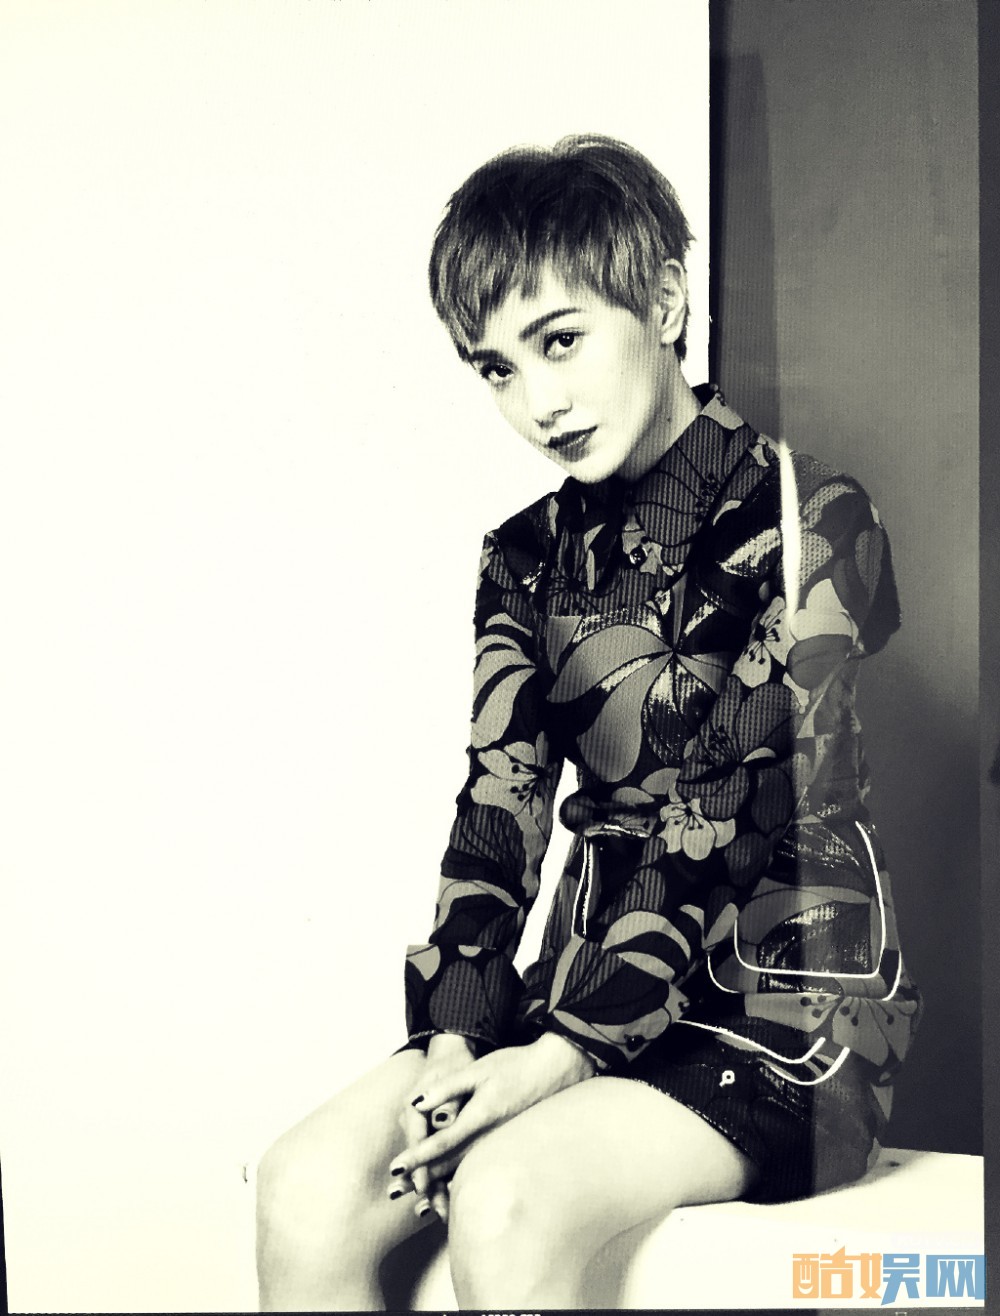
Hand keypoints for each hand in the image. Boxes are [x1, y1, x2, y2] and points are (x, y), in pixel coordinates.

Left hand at [390, 1032, 595, 1217]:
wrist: (555, 1071)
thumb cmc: (515, 1066)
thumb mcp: (479, 1070)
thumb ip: (447, 1088)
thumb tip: (417, 1104)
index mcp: (480, 1117)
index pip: (440, 1142)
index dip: (416, 1156)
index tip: (396, 1168)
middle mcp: (490, 1138)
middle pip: (450, 1165)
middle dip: (422, 1179)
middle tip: (396, 1191)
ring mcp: (501, 1146)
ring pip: (465, 1172)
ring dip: (439, 1186)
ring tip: (418, 1201)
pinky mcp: (508, 1148)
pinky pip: (480, 1170)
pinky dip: (462, 1183)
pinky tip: (450, 1192)